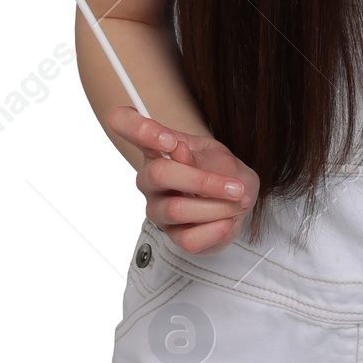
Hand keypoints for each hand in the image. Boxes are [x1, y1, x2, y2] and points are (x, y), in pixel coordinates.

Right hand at [108, 105, 259, 255]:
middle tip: (235, 187)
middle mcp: (148, 178)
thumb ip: (197, 156)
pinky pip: (188, 239)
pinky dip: (214, 230)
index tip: (169, 140)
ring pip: (176, 210)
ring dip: (216, 207)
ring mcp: (157, 209)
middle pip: (159, 174)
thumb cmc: (220, 168)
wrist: (236, 197)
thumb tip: (177, 151)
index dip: (138, 128)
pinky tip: (227, 220)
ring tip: (238, 202)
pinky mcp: (171, 236)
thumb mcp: (216, 154)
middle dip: (203, 181)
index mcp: (155, 147)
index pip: (124, 123)